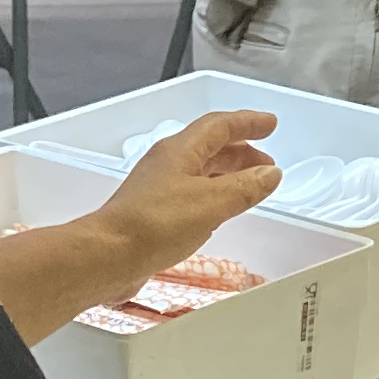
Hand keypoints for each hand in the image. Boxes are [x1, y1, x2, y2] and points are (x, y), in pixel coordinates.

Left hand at [94, 110, 279, 270]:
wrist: (109, 256)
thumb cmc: (154, 225)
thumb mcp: (211, 203)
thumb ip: (245, 187)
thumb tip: (270, 174)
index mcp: (179, 151)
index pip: (219, 126)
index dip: (247, 123)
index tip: (269, 123)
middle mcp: (168, 164)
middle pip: (210, 147)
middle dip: (241, 151)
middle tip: (266, 161)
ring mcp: (159, 188)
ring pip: (201, 170)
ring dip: (229, 173)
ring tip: (252, 184)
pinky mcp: (155, 212)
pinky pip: (192, 193)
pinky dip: (214, 194)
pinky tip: (221, 209)